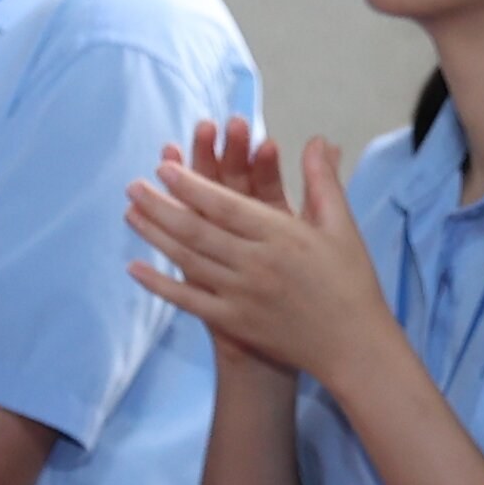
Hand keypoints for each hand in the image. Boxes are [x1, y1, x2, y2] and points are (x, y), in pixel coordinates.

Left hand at [123, 121, 396, 383]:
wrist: (353, 345)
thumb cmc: (349, 281)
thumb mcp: (341, 226)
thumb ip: (322, 180)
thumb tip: (318, 139)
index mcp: (281, 236)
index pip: (226, 205)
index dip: (192, 186)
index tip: (164, 168)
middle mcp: (255, 264)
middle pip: (197, 230)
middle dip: (161, 206)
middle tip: (133, 185)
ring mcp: (240, 295)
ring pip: (188, 260)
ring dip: (155, 236)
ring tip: (130, 213)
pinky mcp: (233, 322)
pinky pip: (188, 301)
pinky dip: (159, 285)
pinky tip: (134, 268)